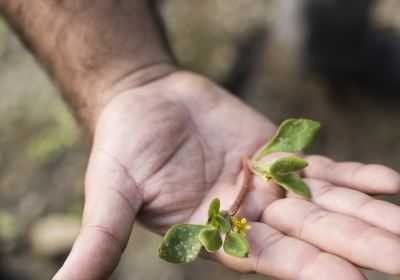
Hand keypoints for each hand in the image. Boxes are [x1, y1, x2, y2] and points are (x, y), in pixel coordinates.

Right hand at [54, 71, 399, 279]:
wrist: (144, 101)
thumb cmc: (122, 146)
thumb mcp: (110, 194)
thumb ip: (101, 239)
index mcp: (213, 232)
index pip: (269, 260)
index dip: (310, 270)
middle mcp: (248, 215)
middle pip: (312, 237)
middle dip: (359, 249)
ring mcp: (266, 184)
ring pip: (326, 204)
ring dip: (369, 217)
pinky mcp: (275, 153)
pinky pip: (322, 167)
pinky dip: (356, 175)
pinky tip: (392, 183)